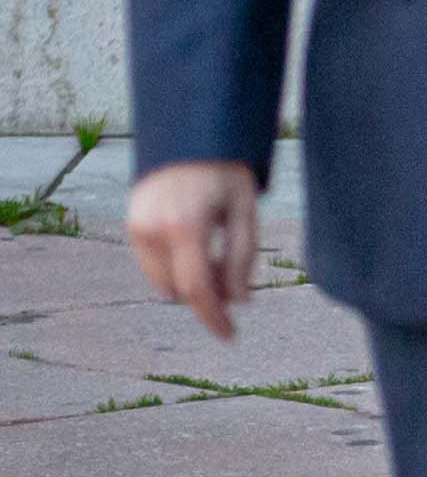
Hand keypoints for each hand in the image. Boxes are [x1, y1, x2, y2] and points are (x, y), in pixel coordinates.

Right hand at [126, 160, 262, 342]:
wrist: (188, 140)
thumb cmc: (226, 174)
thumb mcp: (245, 212)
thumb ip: (241, 258)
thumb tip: (238, 302)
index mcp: (186, 226)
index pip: (198, 288)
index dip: (213, 317)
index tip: (229, 336)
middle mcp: (153, 230)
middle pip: (180, 289)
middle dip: (208, 298)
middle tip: (234, 282)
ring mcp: (136, 228)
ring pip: (164, 283)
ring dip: (191, 285)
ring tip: (217, 259)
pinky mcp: (130, 227)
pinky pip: (153, 267)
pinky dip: (175, 271)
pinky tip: (197, 253)